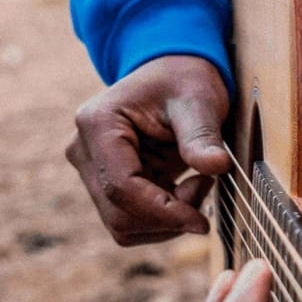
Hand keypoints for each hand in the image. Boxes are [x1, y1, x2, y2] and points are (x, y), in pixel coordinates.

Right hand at [67, 55, 230, 245]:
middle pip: (118, 213)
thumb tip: (217, 166)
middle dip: (167, 215)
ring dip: (166, 220)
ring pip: (123, 224)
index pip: (121, 187)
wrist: (173, 76)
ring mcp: (92, 171)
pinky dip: (163, 218)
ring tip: (197, 183)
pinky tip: (185, 190)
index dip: (162, 212)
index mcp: (98, 124)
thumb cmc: (184, 82)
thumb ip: (202, 135)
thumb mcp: (199, 101)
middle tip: (205, 185)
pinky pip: (131, 220)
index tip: (201, 222)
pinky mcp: (106, 184)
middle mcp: (84, 151)